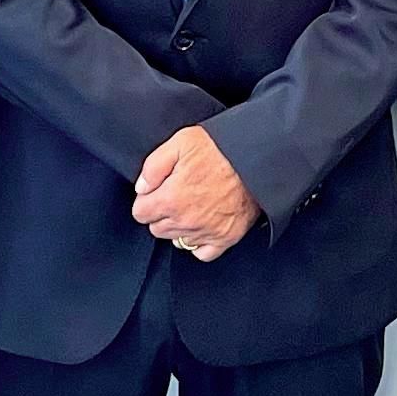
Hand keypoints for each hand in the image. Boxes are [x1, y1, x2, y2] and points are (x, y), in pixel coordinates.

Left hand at [132, 126, 259, 261]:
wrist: (256, 159)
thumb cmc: (221, 148)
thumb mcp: (181, 142)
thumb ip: (153, 166)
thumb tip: (141, 187)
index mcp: (170, 199)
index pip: (140, 213)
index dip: (147, 200)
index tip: (158, 191)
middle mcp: (186, 221)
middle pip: (157, 229)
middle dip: (162, 214)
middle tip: (177, 195)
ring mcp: (206, 232)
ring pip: (178, 240)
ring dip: (180, 227)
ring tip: (192, 207)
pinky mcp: (226, 237)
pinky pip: (202, 253)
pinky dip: (200, 243)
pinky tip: (203, 226)